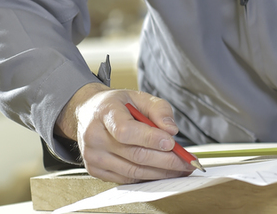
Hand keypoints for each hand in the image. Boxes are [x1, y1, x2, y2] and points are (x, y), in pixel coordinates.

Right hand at [55, 83, 195, 182]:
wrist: (89, 112)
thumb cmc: (118, 105)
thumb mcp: (139, 97)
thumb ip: (159, 109)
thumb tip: (172, 130)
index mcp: (105, 113)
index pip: (126, 131)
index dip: (150, 139)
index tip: (171, 143)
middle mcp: (95, 136)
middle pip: (134, 154)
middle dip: (165, 161)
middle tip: (186, 162)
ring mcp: (93, 156)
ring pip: (132, 171)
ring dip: (160, 173)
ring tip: (180, 169)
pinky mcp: (95, 170)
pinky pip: (126, 179)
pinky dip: (147, 177)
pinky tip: (162, 173)